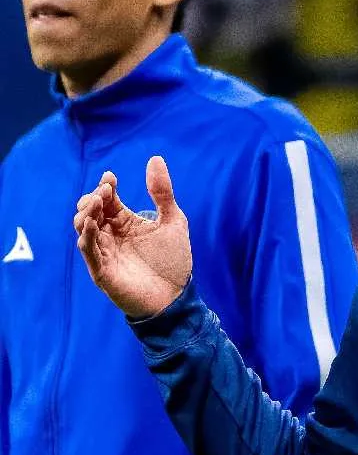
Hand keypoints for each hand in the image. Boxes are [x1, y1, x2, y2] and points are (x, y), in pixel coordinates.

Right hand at [74, 156, 192, 318]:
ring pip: (83, 228)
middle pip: (90, 210)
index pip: (107, 199)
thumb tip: (154, 158)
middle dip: (93, 198)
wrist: (176, 296)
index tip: (110, 177)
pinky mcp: (101, 270)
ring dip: (85, 214)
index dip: (105, 187)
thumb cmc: (173, 260)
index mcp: (125, 221)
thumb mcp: (172, 220)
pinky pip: (88, 250)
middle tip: (104, 192)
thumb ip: (162, 192)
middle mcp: (111, 234)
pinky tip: (91, 224)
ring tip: (95, 203)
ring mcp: (105, 251)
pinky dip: (87, 236)